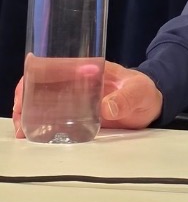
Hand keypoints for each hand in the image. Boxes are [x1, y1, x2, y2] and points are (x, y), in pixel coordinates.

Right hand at [12, 59, 162, 137]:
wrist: (151, 104)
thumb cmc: (145, 92)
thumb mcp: (139, 92)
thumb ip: (126, 99)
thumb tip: (107, 107)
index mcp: (89, 69)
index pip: (55, 66)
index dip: (35, 77)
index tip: (25, 92)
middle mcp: (78, 83)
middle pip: (43, 86)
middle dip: (26, 99)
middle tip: (21, 118)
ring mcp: (76, 100)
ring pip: (44, 102)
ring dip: (29, 114)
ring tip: (23, 130)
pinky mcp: (77, 116)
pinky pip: (54, 118)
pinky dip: (41, 125)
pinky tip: (34, 135)